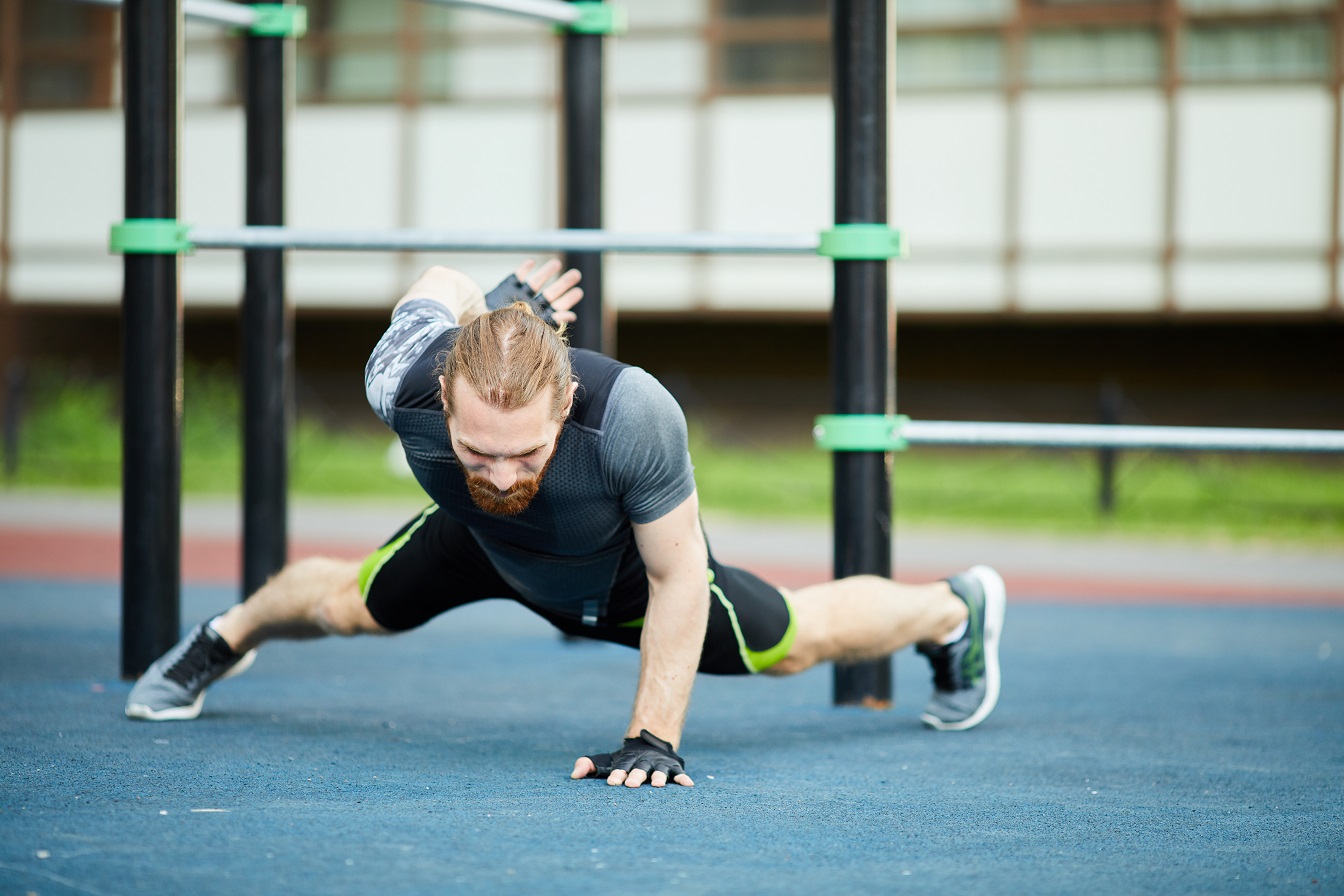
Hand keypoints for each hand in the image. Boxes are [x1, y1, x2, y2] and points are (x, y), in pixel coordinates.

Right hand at [484, 258, 582, 326]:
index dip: (567, 302)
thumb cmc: (505, 334)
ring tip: (557, 263)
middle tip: (576, 274)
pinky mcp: (505, 289)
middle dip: (563, 284)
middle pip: (549, 295)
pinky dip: (524, 270)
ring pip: (535, 283)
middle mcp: (529, 308)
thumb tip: (572, 315)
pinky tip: (531, 263)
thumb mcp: (533, 329)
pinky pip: (516, 277)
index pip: (556, 310)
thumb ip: (553, 321)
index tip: (579, 292)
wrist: (480, 328)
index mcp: (537, 320)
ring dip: (546, 273)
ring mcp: (517, 297)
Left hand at [570, 729, 694, 788]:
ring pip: (658, 771)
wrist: (650, 742)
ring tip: (656, 785)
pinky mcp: (673, 768)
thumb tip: (573, 774)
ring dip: (658, 777)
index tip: (612, 783)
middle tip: (632, 785)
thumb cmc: (625, 760)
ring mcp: (659, 764)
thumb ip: (590, 766)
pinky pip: (678, 774)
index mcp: (627, 760)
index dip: (617, 774)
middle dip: (636, 776)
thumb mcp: (607, 761)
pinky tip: (688, 785)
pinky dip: (683, 779)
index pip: (620, 766)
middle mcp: (643, 761)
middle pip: (639, 768)